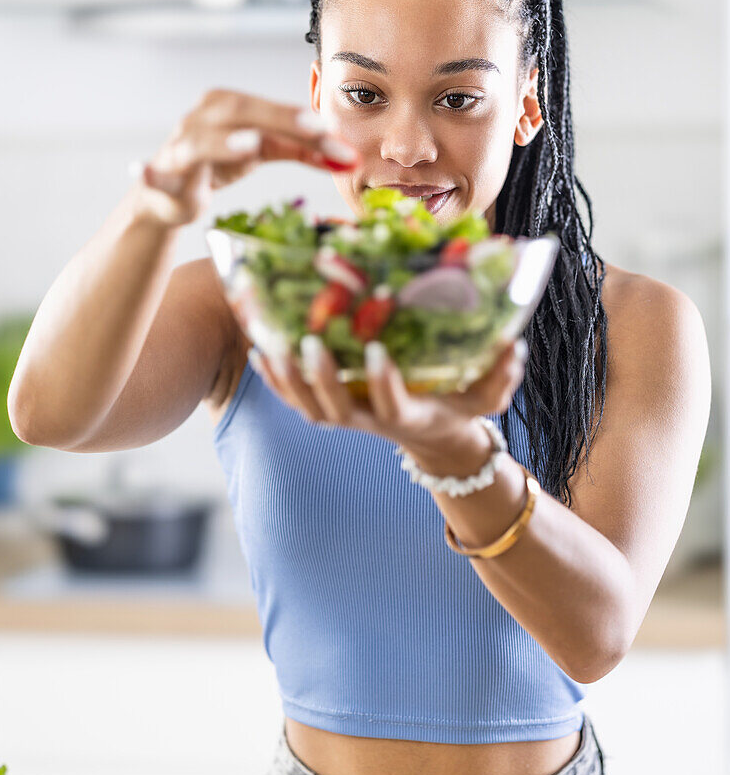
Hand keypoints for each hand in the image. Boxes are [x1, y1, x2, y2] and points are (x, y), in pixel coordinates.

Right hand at [130, 89, 360, 227]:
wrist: (170, 194)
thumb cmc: (218, 163)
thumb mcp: (262, 152)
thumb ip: (300, 149)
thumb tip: (346, 155)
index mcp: (231, 106)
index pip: (271, 108)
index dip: (302, 118)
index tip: (333, 132)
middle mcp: (204, 117)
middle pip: (243, 111)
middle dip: (278, 119)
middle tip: (312, 128)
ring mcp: (181, 144)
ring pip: (202, 139)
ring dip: (224, 142)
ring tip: (249, 145)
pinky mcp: (162, 175)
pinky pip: (155, 173)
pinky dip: (152, 173)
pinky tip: (148, 172)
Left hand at [248, 335, 528, 456]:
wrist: (431, 431)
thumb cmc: (459, 407)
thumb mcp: (487, 397)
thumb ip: (502, 376)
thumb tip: (515, 346)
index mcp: (407, 416)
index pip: (392, 406)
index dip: (383, 383)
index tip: (378, 351)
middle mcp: (368, 420)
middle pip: (334, 410)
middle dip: (320, 380)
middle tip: (310, 342)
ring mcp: (344, 416)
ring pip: (305, 407)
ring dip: (287, 379)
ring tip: (270, 344)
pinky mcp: (327, 408)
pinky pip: (293, 398)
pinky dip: (275, 379)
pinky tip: (260, 348)